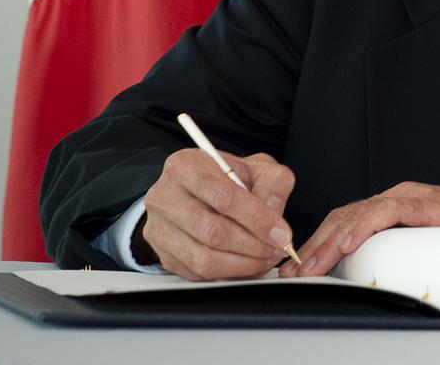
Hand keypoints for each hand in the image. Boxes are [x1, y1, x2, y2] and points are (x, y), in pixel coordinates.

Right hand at [139, 148, 296, 279]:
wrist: (196, 189)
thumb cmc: (227, 177)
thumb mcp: (256, 167)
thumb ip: (272, 183)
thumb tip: (274, 213)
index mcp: (185, 166)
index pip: (224, 197)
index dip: (257, 219)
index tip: (281, 234)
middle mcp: (164, 197)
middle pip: (213, 231)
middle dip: (253, 246)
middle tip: (278, 249)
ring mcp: (158, 228)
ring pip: (204, 258)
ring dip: (243, 264)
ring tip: (266, 258)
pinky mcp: (163, 254)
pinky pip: (198, 273)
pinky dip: (229, 273)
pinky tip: (248, 264)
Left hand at [279, 182, 439, 277]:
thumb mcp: (427, 248)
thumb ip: (401, 255)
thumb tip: (373, 284)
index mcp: (395, 208)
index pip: (345, 222)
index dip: (318, 245)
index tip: (297, 270)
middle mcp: (398, 198)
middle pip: (343, 217)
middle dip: (313, 246)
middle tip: (290, 273)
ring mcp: (411, 198)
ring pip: (358, 214)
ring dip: (328, 241)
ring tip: (308, 265)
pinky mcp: (427, 203)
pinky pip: (388, 212)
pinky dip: (363, 226)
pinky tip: (347, 243)